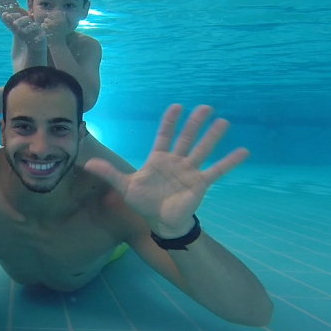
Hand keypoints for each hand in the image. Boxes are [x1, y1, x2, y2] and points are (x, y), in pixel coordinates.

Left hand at [2, 11, 46, 47]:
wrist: (35, 46)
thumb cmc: (25, 36)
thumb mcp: (16, 30)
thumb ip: (10, 22)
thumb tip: (3, 14)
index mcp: (25, 20)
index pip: (19, 15)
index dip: (13, 15)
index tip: (6, 15)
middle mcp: (32, 23)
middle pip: (27, 19)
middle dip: (21, 20)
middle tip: (14, 23)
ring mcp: (38, 29)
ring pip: (35, 26)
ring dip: (29, 27)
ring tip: (23, 31)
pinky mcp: (43, 36)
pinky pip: (43, 35)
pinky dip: (39, 37)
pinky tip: (35, 40)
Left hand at [40, 11, 69, 40]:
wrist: (57, 44)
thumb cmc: (61, 35)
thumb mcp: (65, 26)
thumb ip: (63, 18)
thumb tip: (63, 12)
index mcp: (63, 19)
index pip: (56, 13)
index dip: (54, 17)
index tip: (55, 23)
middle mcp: (57, 20)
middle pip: (50, 15)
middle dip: (50, 20)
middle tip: (52, 27)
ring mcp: (51, 23)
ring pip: (46, 20)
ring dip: (46, 24)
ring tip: (50, 30)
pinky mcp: (45, 26)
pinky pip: (43, 24)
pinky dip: (43, 28)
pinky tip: (47, 32)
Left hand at [84, 105, 248, 237]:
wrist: (160, 223)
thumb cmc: (144, 203)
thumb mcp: (125, 187)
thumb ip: (110, 173)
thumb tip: (87, 163)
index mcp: (158, 159)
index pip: (164, 135)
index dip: (170, 122)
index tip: (176, 106)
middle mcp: (176, 161)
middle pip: (187, 138)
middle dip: (195, 123)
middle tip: (206, 106)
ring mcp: (190, 171)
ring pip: (203, 150)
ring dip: (212, 137)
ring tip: (223, 122)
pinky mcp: (201, 183)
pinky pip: (217, 170)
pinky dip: (229, 162)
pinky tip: (243, 151)